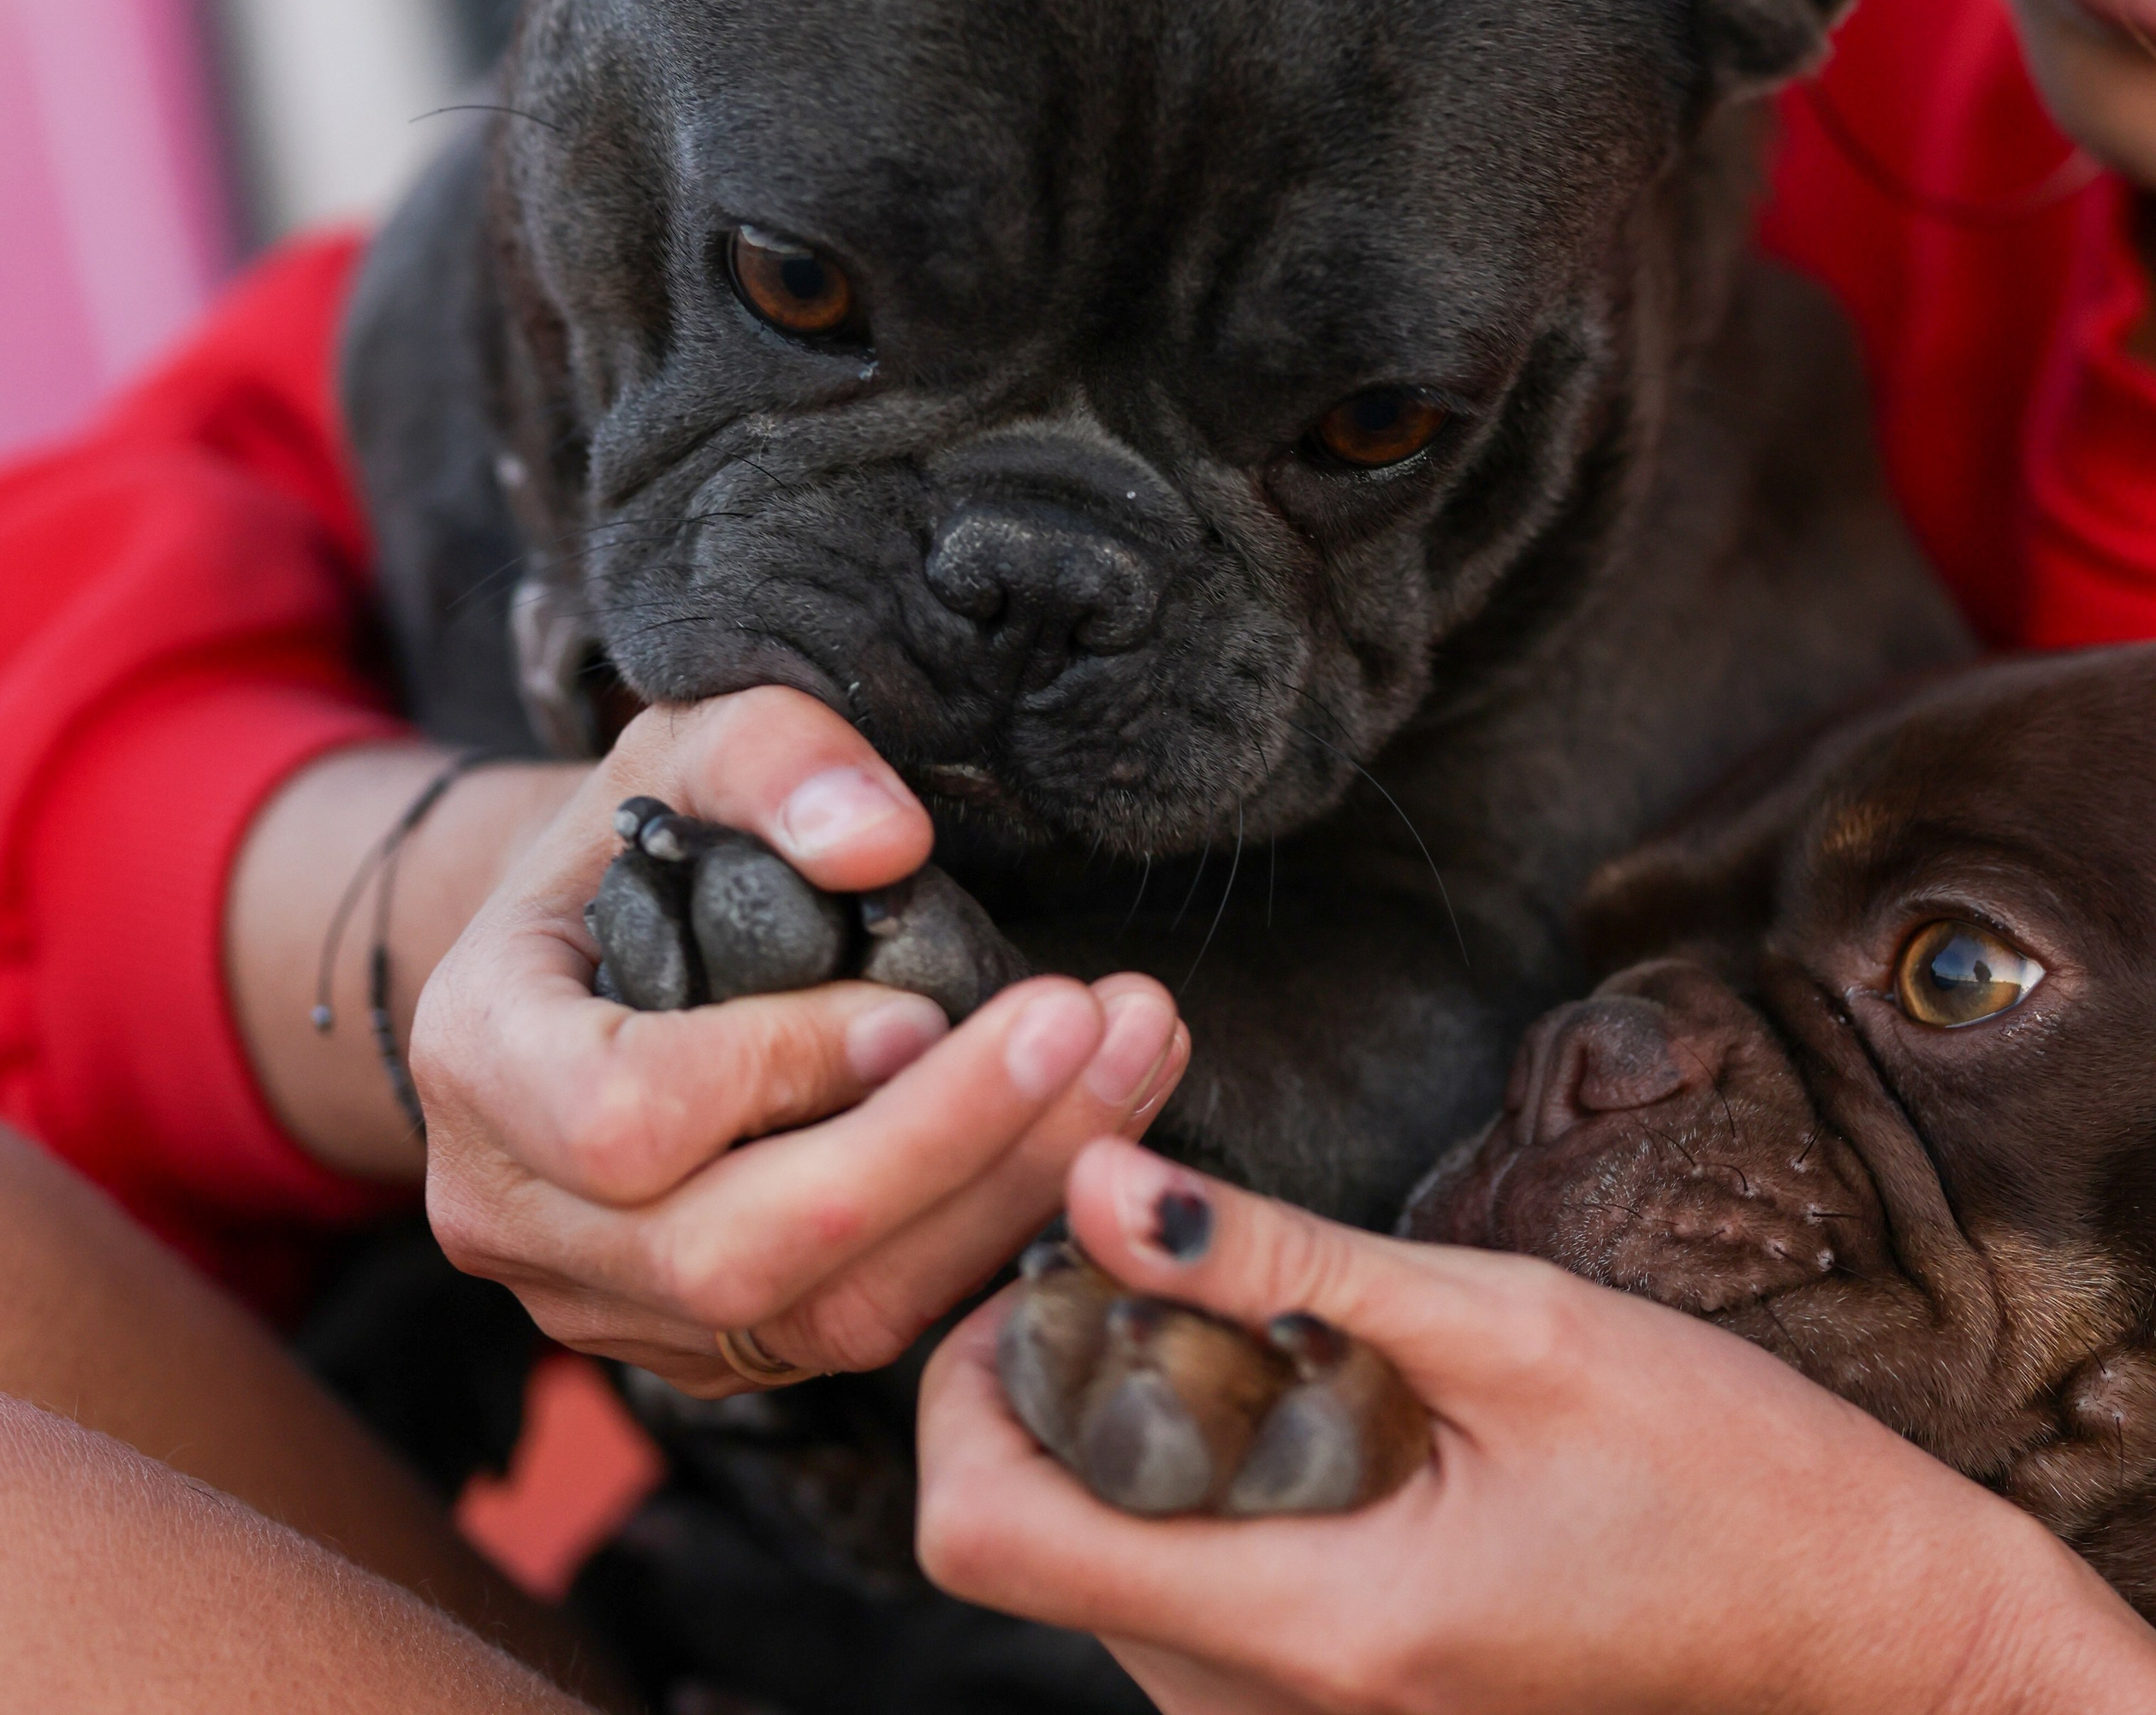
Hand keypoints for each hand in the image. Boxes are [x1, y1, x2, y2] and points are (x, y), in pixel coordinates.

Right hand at [411, 692, 1187, 1392]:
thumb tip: (885, 840)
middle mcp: (517, 1217)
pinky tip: (1086, 1127)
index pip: (624, 1121)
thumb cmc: (641, 830)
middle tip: (1096, 1025)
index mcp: (478, 1058)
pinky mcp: (709, 1346)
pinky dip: (988, 1234)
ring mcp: (608, 1305)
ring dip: (1004, 1195)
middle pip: (739, 1253)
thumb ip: (775, 757)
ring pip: (823, 1318)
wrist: (597, 939)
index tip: (921, 999)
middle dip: (944, 1146)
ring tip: (1132, 1062)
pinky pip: (862, 1332)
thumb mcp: (686, 740)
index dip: (785, 1070)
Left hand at [918, 1139, 2155, 1714]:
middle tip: (1155, 1242)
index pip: (990, 1537)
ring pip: (1101, 1567)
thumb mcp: (1511, 1326)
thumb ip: (1286, 1259)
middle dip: (1047, 1380)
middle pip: (1028, 1546)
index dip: (968, 1382)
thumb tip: (1098, 1177)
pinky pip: (1189, 1591)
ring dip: (1126, 1422)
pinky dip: (1196, 1478)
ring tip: (1249, 1303)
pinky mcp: (1339, 1700)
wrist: (1871, 1634)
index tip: (1049, 1255)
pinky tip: (1300, 1384)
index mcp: (1312, 1625)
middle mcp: (1273, 1709)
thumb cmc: (1728, 1476)